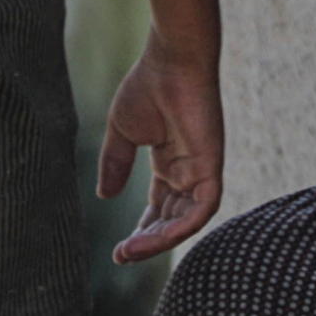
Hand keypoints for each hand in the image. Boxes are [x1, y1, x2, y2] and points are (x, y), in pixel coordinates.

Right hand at [102, 40, 224, 261]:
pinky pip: (203, 208)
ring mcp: (202, 170)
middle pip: (172, 220)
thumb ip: (114, 164)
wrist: (169, 60)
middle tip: (122, 256)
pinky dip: (182, 227)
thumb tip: (104, 196)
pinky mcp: (211, 166)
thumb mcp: (122, 132)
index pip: (160, 209)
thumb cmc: (148, 86)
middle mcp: (188, 171)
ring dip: (160, 241)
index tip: (119, 249)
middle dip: (148, 242)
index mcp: (170, 164)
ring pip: (186, 221)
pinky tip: (156, 239)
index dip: (141, 230)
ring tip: (131, 252)